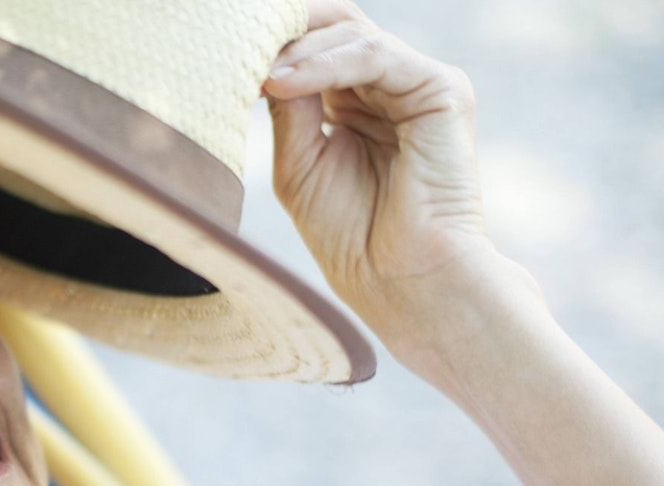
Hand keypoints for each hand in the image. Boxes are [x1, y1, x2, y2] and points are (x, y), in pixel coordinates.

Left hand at [264, 1, 536, 366]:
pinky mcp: (443, 90)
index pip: (313, 43)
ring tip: (257, 76)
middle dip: (284, 29)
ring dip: (296, 50)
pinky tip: (283, 85)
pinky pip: (375, 55)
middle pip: (335, 23)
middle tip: (236, 44)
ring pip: (351, 33)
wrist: (401, 282)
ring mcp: (418, 84)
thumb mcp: (298, 163)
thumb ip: (287, 108)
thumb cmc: (351, 237)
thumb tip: (265, 59)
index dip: (270, 43)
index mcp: (356, 100)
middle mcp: (390, 85)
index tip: (220, 52)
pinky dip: (324, 64)